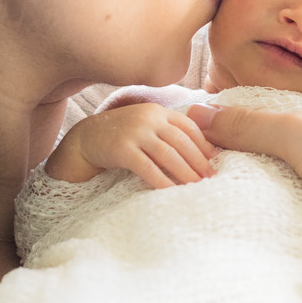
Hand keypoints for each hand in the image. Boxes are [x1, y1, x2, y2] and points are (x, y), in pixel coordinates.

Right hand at [46, 102, 217, 188]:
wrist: (86, 138)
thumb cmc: (122, 134)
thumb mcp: (146, 124)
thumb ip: (168, 130)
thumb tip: (200, 149)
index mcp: (158, 111)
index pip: (189, 126)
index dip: (204, 143)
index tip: (215, 159)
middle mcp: (149, 118)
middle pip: (182, 141)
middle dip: (198, 160)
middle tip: (210, 177)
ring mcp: (135, 133)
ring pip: (168, 155)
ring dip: (185, 172)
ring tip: (196, 186)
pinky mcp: (122, 149)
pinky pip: (148, 168)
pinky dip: (162, 180)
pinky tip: (172, 191)